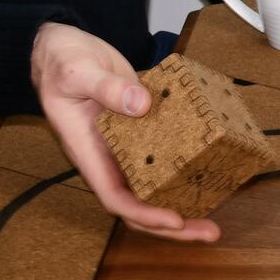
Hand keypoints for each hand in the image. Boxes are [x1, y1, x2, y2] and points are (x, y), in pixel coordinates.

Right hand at [30, 22, 219, 242]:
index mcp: (89, 154)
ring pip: (155, 186)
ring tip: (217, 212)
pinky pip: (164, 157)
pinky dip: (186, 167)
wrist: (62, 48)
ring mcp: (127, 147)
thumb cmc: (61, 63)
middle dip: (174, 224)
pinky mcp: (144, 130)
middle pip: (140, 204)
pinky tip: (213, 168)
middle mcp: (110, 158)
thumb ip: (107, 88)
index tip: (174, 220)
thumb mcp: (78, 72)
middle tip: (211, 231)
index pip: (115, 198)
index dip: (144, 214)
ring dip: (184, 201)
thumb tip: (141, 105)